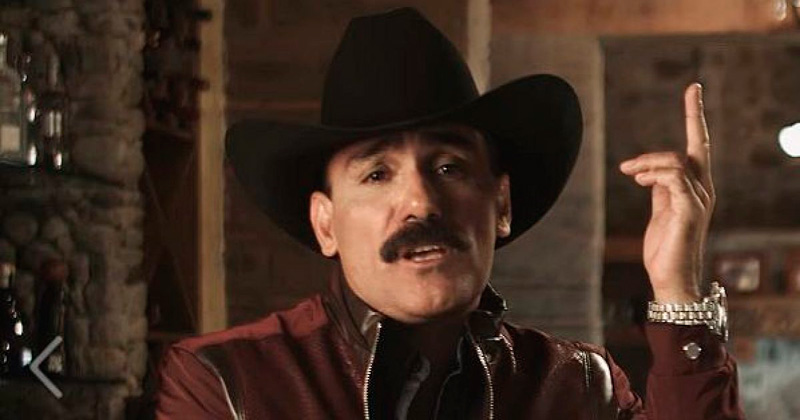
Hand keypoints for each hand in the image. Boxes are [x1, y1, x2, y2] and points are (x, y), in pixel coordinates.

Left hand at [619, 84, 715, 302]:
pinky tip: (638, 179)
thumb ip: (658, 189)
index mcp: (695, 188)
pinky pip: (673, 179)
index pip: (698, 146)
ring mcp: (699, 199)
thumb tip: (648, 172)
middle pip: (696, 145)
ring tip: (629, 171)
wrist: (671, 277)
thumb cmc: (665, 247)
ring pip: (677, 161)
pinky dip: (653, 174)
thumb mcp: (660, 211)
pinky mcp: (690, 210)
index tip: (694, 90)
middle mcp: (703, 189)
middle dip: (693, 115)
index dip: (696, 117)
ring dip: (648, 162)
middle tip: (676, 107)